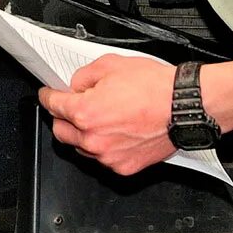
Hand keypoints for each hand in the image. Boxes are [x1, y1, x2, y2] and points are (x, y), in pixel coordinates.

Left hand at [37, 55, 176, 175]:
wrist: (185, 106)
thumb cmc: (155, 87)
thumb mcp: (111, 65)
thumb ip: (84, 77)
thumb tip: (76, 86)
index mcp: (85, 113)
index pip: (52, 105)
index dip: (48, 96)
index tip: (48, 95)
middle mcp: (94, 139)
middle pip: (61, 131)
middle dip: (62, 118)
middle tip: (72, 108)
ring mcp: (108, 156)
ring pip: (81, 148)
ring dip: (83, 134)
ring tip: (101, 119)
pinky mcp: (124, 166)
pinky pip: (103, 158)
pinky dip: (104, 147)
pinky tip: (116, 132)